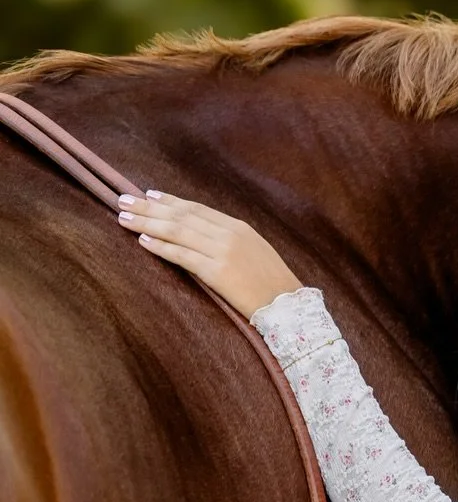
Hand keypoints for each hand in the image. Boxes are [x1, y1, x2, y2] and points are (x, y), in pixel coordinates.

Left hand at [117, 190, 302, 317]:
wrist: (289, 307)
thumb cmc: (273, 285)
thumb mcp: (255, 253)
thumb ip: (231, 241)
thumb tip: (203, 237)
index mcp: (239, 227)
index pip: (197, 208)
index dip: (171, 200)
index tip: (149, 194)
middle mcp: (229, 234)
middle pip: (182, 215)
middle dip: (150, 207)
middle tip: (124, 199)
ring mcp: (223, 252)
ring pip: (177, 231)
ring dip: (147, 223)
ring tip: (124, 217)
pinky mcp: (217, 273)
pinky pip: (182, 256)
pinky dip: (161, 247)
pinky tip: (143, 241)